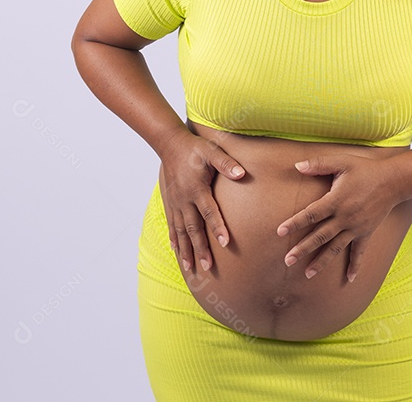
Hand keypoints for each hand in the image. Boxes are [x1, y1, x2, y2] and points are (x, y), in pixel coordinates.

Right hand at [158, 129, 245, 273]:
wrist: (170, 144)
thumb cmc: (194, 148)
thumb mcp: (212, 151)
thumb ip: (226, 163)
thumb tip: (242, 173)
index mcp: (197, 189)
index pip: (209, 212)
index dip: (218, 227)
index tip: (225, 243)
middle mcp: (185, 199)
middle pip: (193, 228)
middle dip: (201, 248)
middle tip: (208, 266)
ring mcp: (176, 203)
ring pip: (181, 231)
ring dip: (186, 249)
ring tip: (191, 267)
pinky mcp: (171, 202)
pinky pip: (172, 224)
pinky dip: (174, 239)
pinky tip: (177, 251)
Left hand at [275, 154, 401, 282]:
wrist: (393, 181)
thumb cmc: (365, 169)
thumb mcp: (341, 161)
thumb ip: (318, 164)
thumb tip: (296, 165)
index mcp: (336, 200)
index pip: (310, 214)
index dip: (294, 223)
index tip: (280, 232)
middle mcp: (344, 217)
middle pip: (319, 236)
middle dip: (303, 249)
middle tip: (287, 261)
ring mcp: (356, 227)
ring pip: (335, 248)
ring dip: (321, 262)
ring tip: (308, 274)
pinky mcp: (366, 233)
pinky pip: (359, 252)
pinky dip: (355, 266)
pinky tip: (348, 279)